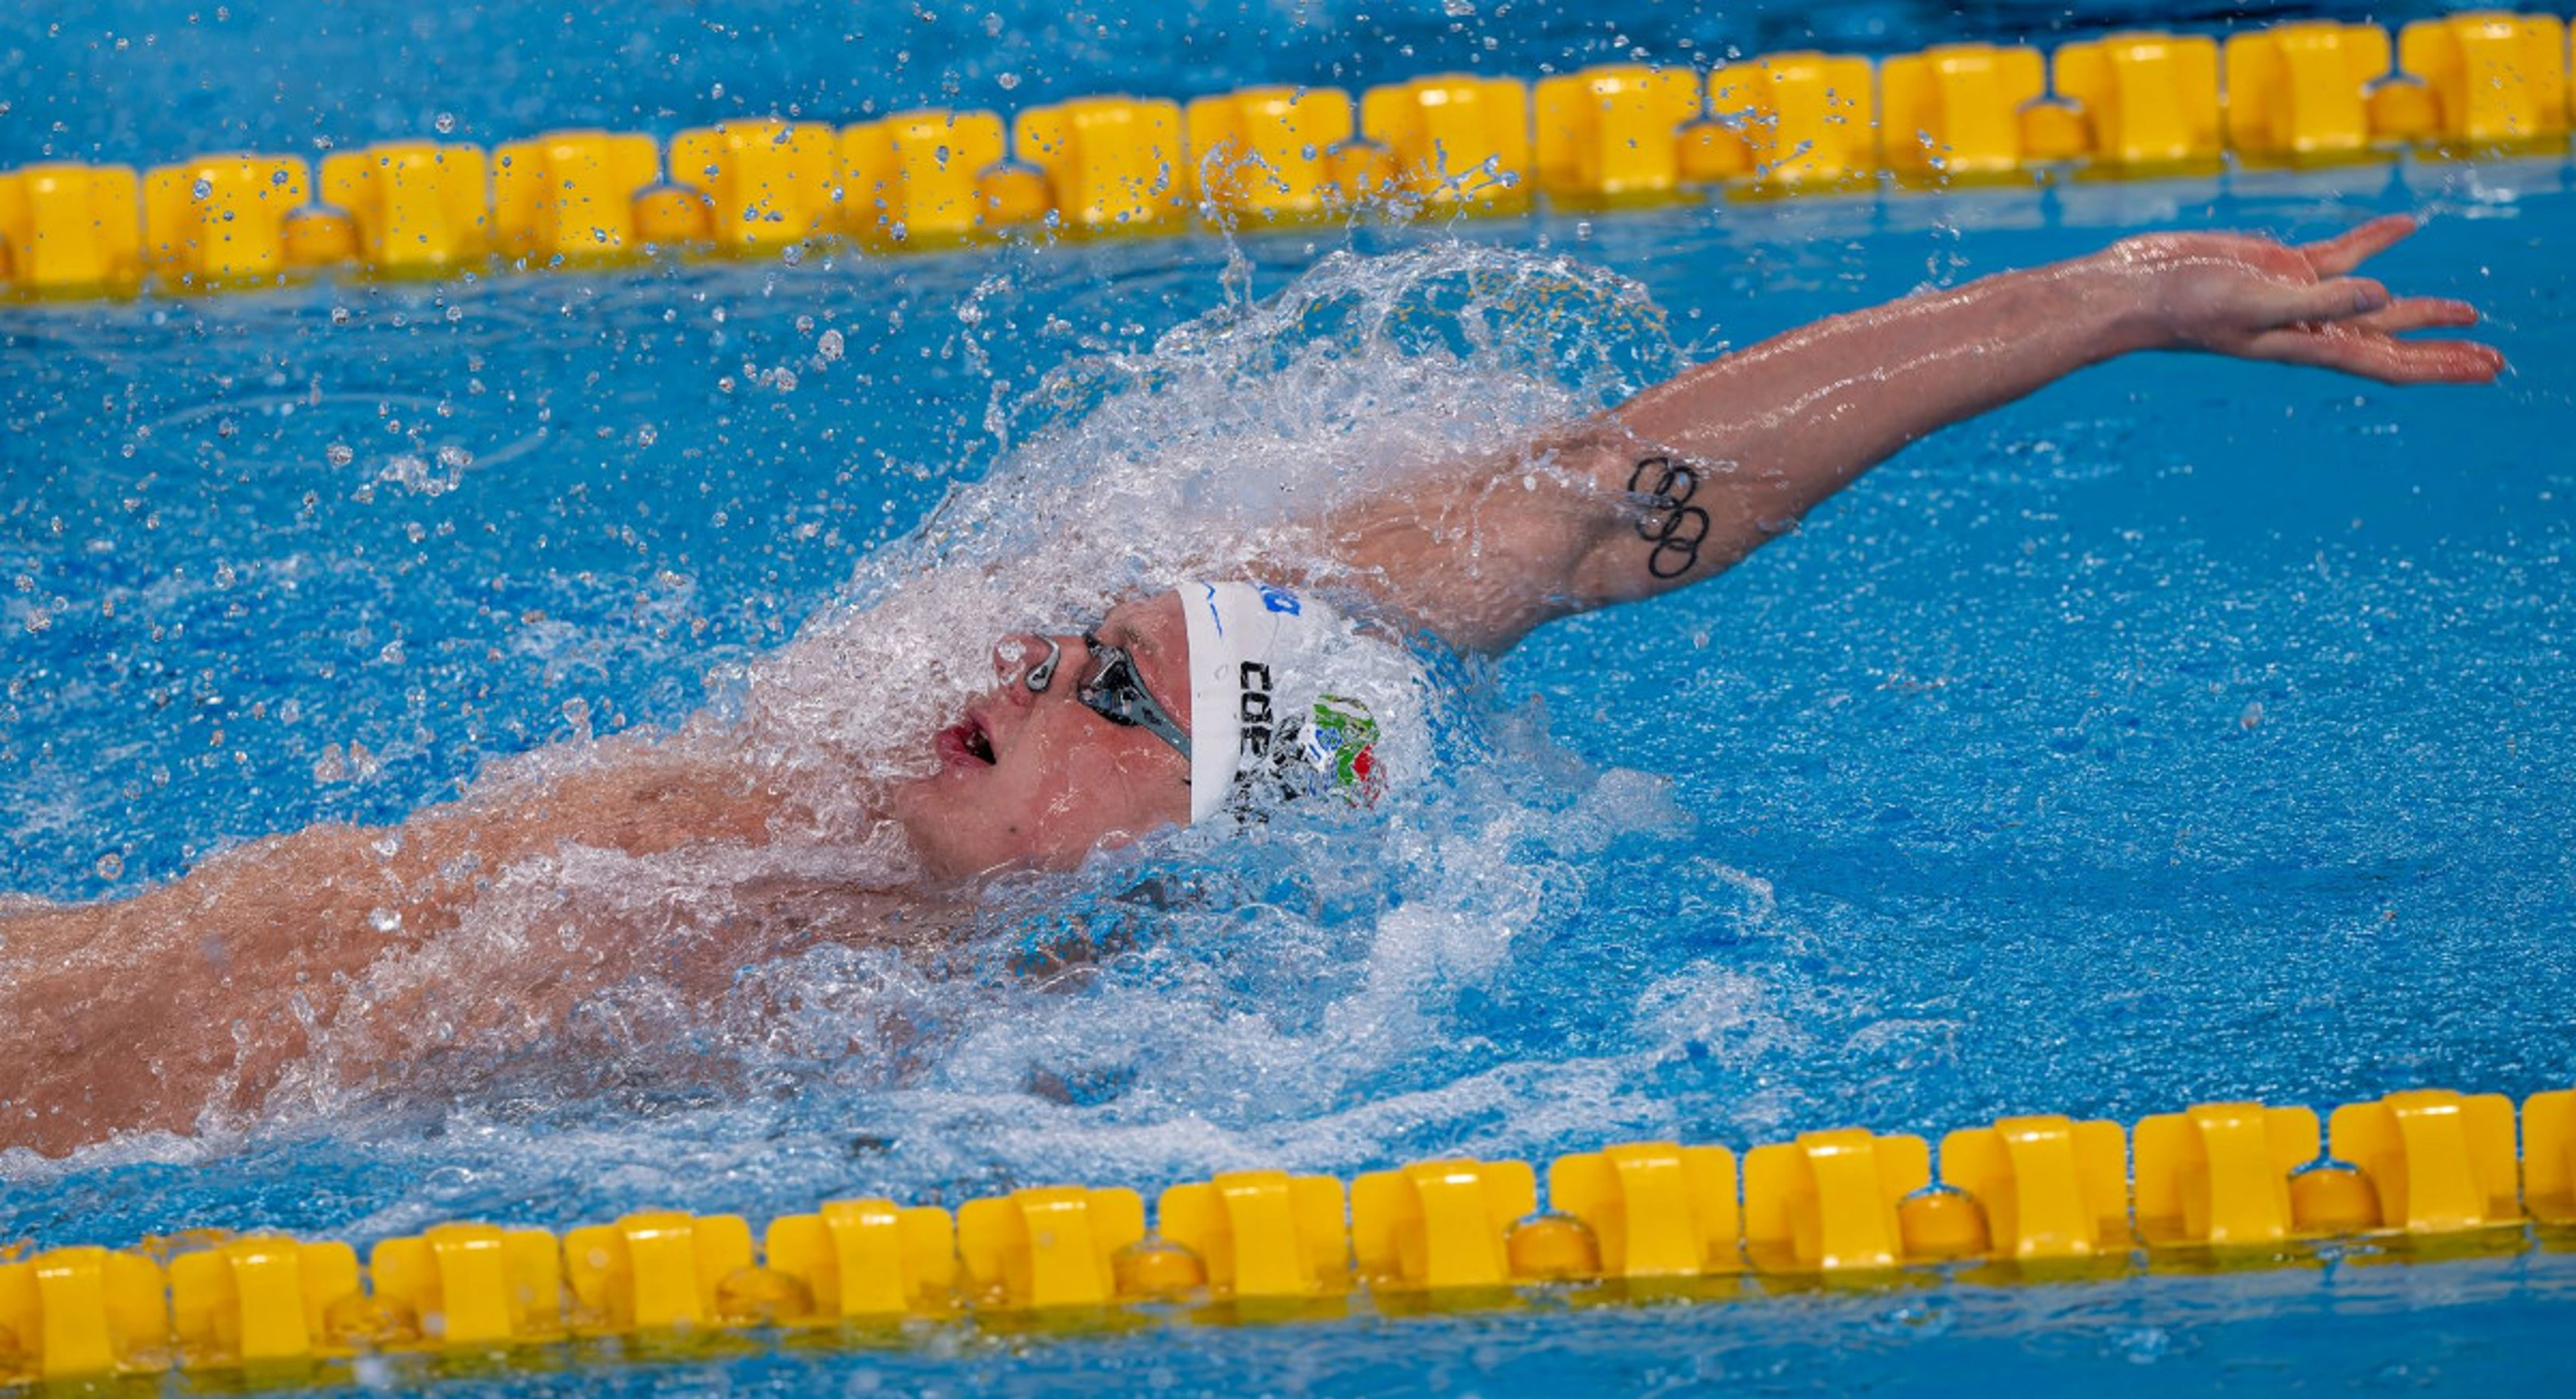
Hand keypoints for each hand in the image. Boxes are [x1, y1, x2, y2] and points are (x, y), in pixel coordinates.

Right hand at [2103, 215, 2503, 384]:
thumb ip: (2316, 301)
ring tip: (2467, 312)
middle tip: (2493, 360)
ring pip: (2376, 302)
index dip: (2437, 366)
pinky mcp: (2282, 266)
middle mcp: (2310, 325)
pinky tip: (2407, 226)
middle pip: (2391, 341)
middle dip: (2443, 351)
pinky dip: (2378, 241)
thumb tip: (2382, 297)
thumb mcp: (2253, 304)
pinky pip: (2343, 253)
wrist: (2137, 288)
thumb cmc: (2185, 305)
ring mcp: (2299, 295)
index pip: (2386, 361)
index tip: (2484, 369)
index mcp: (2306, 343)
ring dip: (2421, 309)